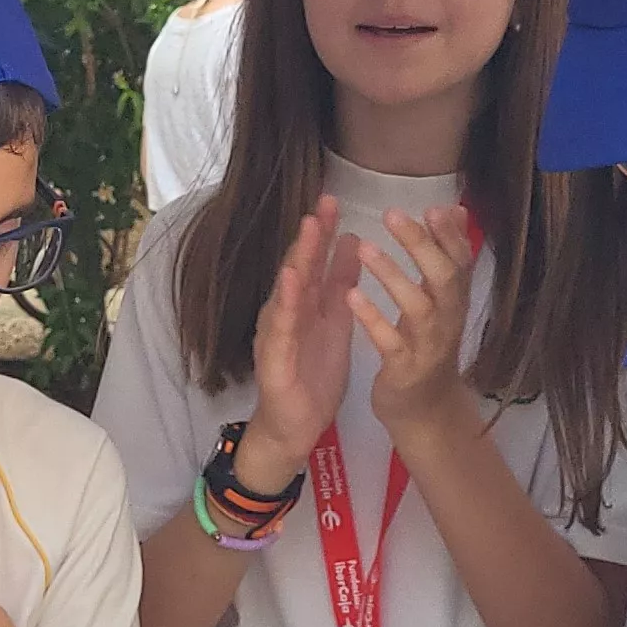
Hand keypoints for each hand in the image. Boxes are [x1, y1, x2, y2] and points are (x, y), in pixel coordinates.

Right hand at [240, 198, 361, 483]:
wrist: (294, 427)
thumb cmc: (312, 375)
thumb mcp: (334, 322)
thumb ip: (339, 284)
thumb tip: (351, 241)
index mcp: (305, 305)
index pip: (313, 262)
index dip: (323, 232)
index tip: (335, 199)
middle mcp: (287, 312)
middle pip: (299, 266)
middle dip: (312, 235)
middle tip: (325, 201)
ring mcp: (277, 333)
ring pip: (289, 290)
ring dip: (298, 258)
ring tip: (310, 228)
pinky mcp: (275, 357)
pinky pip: (282, 327)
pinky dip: (286, 302)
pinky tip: (292, 280)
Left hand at [350, 206, 480, 436]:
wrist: (425, 410)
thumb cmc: (427, 346)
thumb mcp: (440, 300)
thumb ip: (445, 256)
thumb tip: (456, 210)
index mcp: (454, 299)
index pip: (460, 259)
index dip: (449, 234)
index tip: (433, 207)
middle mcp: (448, 319)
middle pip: (445, 277)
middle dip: (420, 245)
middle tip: (392, 215)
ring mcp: (428, 346)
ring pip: (419, 308)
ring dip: (393, 277)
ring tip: (365, 249)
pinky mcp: (405, 369)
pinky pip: (391, 343)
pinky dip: (374, 319)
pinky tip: (352, 296)